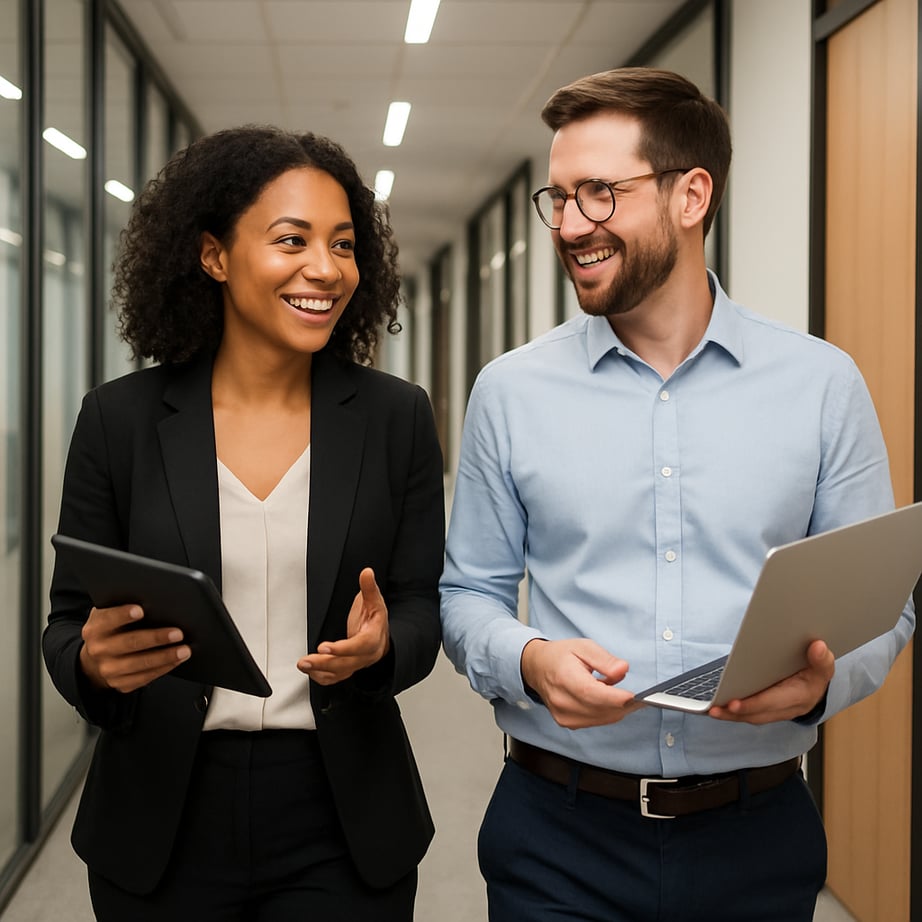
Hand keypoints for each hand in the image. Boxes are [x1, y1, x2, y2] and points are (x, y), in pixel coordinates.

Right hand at [80, 604, 190, 693]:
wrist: (95, 658)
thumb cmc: (111, 629)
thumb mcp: (109, 613)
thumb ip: (123, 604)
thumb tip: (150, 595)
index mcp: (95, 628)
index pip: (108, 619)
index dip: (123, 614)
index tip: (140, 610)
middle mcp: (98, 650)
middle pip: (129, 643)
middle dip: (155, 638)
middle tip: (178, 633)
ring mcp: (108, 669)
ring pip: (139, 664)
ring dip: (165, 657)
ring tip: (184, 650)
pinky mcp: (120, 683)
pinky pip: (144, 678)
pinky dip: (163, 668)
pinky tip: (176, 660)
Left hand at [298, 567, 389, 685]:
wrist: (381, 633)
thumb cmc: (376, 618)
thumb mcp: (374, 600)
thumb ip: (369, 587)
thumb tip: (367, 573)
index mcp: (374, 637)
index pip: (360, 646)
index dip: (342, 649)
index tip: (324, 646)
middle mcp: (367, 654)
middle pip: (346, 663)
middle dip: (324, 663)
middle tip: (306, 660)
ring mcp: (357, 663)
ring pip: (339, 672)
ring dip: (320, 671)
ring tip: (303, 664)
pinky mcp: (349, 668)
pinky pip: (336, 678)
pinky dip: (322, 677)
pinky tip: (311, 672)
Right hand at [520, 638, 641, 728]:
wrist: (537, 667)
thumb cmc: (560, 656)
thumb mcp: (583, 646)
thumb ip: (605, 659)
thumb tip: (622, 670)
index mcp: (564, 678)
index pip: (592, 693)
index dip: (615, 697)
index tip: (634, 697)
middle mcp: (562, 701)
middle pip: (600, 710)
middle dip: (622, 704)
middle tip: (637, 695)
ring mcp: (564, 715)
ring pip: (601, 719)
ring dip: (615, 709)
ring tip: (615, 691)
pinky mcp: (568, 723)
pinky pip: (596, 721)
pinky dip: (606, 712)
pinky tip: (603, 699)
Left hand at [708, 639, 833, 724]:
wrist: (819, 687)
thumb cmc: (817, 674)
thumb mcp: (824, 666)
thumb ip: (822, 658)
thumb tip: (818, 646)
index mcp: (801, 697)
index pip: (774, 702)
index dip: (754, 704)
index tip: (734, 703)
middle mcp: (788, 709)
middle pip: (759, 714)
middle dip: (736, 713)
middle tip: (714, 709)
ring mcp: (778, 712)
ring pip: (752, 717)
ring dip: (731, 716)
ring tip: (711, 710)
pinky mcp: (768, 710)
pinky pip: (750, 714)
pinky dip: (733, 713)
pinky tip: (718, 707)